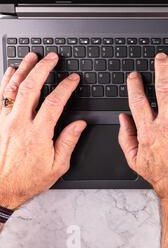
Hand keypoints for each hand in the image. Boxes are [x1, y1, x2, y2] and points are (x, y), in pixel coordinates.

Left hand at [0, 53, 85, 209]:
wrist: (0, 190)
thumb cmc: (27, 179)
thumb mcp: (57, 166)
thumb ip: (68, 142)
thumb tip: (79, 124)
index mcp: (38, 134)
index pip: (55, 102)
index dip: (66, 87)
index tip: (73, 79)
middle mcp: (19, 124)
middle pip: (32, 88)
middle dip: (44, 69)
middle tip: (52, 58)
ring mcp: (4, 122)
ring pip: (13, 89)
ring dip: (24, 69)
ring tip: (32, 56)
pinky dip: (5, 82)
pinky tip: (11, 72)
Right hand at [118, 53, 167, 199]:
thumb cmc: (164, 176)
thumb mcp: (135, 160)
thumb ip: (126, 137)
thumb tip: (123, 118)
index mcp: (149, 131)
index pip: (138, 101)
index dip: (135, 85)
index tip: (135, 76)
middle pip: (164, 89)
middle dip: (161, 69)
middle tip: (160, 57)